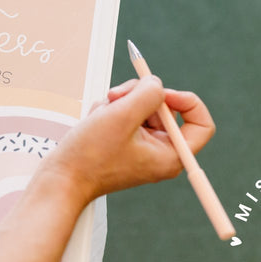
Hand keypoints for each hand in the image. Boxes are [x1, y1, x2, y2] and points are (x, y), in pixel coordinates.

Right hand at [37, 76, 215, 208]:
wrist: (60, 178)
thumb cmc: (90, 156)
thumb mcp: (122, 117)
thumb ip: (147, 94)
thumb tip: (156, 83)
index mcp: (171, 155)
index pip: (200, 123)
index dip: (185, 100)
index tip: (160, 92)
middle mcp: (160, 153)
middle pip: (165, 109)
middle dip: (139, 96)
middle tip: (117, 96)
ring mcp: (141, 147)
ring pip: (142, 107)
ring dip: (121, 102)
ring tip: (101, 113)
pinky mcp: (124, 143)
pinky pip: (126, 114)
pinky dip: (110, 110)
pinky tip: (96, 120)